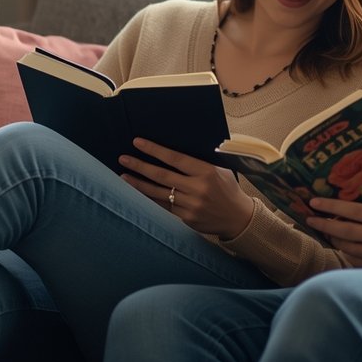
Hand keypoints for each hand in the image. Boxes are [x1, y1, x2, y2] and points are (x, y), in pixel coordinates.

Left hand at [120, 138, 255, 238]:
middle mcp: (197, 188)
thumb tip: (174, 151)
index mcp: (206, 172)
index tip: (138, 142)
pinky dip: (148, 200)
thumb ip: (199, 162)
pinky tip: (137, 193)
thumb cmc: (228, 189)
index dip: (154, 150)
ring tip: (123, 176)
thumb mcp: (220, 170)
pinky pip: (163, 207)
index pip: (175, 158)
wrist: (239, 218)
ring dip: (138, 184)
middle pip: (162, 175)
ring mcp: (191, 205)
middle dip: (140, 166)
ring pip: (158, 193)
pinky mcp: (187, 219)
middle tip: (123, 158)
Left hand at [305, 199, 361, 272]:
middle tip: (310, 219)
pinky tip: (343, 247)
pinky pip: (358, 262)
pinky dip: (348, 254)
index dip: (331, 207)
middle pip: (346, 231)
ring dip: (334, 240)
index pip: (354, 211)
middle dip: (324, 225)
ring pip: (348, 248)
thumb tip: (358, 197)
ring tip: (326, 232)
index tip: (315, 202)